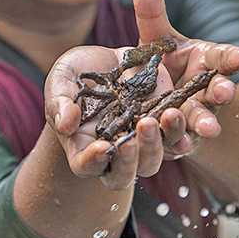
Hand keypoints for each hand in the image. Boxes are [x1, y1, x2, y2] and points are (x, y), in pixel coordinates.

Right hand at [45, 45, 174, 189]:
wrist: (107, 62)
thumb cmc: (76, 75)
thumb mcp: (61, 80)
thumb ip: (59, 102)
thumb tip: (65, 125)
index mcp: (82, 146)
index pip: (85, 166)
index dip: (93, 162)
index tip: (102, 147)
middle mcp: (112, 151)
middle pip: (122, 175)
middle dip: (130, 160)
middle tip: (133, 135)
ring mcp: (138, 140)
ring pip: (151, 160)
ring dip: (156, 145)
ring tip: (161, 117)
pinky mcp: (160, 124)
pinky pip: (174, 137)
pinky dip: (179, 131)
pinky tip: (177, 115)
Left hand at [133, 0, 238, 157]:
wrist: (154, 104)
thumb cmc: (161, 64)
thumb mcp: (156, 36)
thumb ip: (151, 10)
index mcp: (207, 62)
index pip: (224, 57)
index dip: (233, 57)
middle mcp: (206, 90)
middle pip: (218, 91)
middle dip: (223, 91)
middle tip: (226, 91)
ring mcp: (195, 117)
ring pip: (202, 119)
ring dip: (204, 121)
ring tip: (208, 126)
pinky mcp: (179, 140)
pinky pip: (180, 142)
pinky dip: (180, 143)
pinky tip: (179, 145)